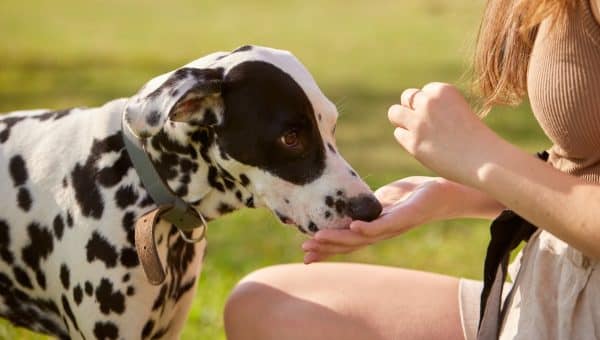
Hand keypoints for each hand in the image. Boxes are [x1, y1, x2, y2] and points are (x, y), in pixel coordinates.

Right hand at [302, 176, 456, 262]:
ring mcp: (394, 227)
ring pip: (363, 237)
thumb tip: (346, 210)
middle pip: (350, 244)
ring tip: (319, 239)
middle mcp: (382, 233)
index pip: (346, 242)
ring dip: (340, 239)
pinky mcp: (407, 217)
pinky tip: (353, 227)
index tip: (305, 255)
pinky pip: (384, 225)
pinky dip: (368, 228)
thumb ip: (363, 207)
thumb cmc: (412, 196)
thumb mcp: (382, 201)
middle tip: (305, 250)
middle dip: (326, 247)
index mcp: (373, 229)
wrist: (445, 193)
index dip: (326, 249)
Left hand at [389, 83, 502, 186]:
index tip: (441, 118)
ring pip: (394, 113)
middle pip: (406, 97)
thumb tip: (407, 109)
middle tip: (425, 125)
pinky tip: (424, 147)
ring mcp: (419, 122)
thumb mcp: (457, 110)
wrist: (484, 160)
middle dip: (412, 109)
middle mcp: (428, 102)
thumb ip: (436, 107)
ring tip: (417, 133)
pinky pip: (399, 134)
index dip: (428, 105)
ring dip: (402, 121)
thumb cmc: (474, 138)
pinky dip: (407, 140)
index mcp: (442, 90)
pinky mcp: (413, 141)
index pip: (423, 91)